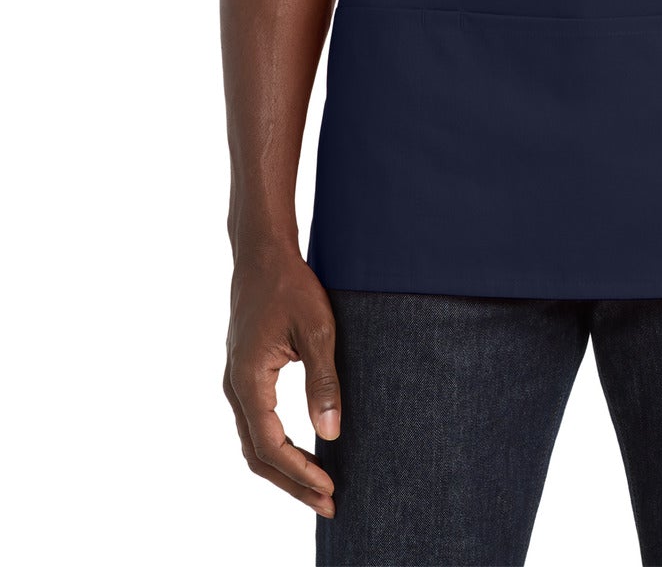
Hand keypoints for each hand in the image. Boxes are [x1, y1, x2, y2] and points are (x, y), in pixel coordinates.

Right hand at [224, 246, 342, 518]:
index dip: (299, 471)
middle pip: (258, 455)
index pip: (270, 445)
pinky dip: (278, 448)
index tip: (329, 486)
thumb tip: (331, 432)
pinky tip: (303, 453)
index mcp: (248, 380)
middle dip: (292, 483)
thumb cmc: (291, 285)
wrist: (262, 254)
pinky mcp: (246, 376)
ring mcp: (237, 382)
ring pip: (255, 443)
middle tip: (328, 503)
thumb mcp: (318, 330)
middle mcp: (235, 387)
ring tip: (318, 488)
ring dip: (285, 469)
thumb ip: (323, 382)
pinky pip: (256, 425)